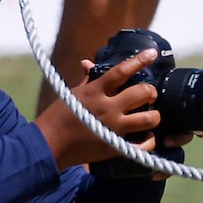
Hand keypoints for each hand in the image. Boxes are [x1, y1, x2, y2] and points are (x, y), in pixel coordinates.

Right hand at [39, 52, 161, 168]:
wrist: (48, 146)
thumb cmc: (58, 117)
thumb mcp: (71, 94)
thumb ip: (88, 79)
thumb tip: (89, 62)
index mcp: (95, 92)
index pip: (121, 71)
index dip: (138, 61)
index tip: (152, 54)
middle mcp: (107, 109)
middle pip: (142, 93)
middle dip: (151, 92)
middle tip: (149, 94)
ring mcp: (113, 129)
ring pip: (149, 119)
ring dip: (154, 116)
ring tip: (151, 115)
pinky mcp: (114, 148)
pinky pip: (143, 146)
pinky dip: (150, 141)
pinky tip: (148, 136)